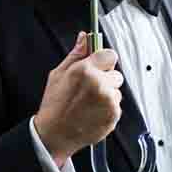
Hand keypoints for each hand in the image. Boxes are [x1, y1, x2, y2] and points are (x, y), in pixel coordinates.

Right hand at [33, 32, 123, 165]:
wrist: (55, 134)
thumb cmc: (55, 105)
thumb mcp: (59, 74)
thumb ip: (76, 54)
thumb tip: (84, 37)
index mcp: (85, 70)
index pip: (110, 54)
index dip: (103, 60)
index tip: (97, 66)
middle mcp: (99, 84)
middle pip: (116, 73)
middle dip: (105, 78)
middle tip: (89, 88)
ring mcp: (108, 100)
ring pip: (117, 90)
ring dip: (107, 94)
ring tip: (89, 102)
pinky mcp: (114, 114)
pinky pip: (117, 104)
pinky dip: (108, 108)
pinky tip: (93, 111)